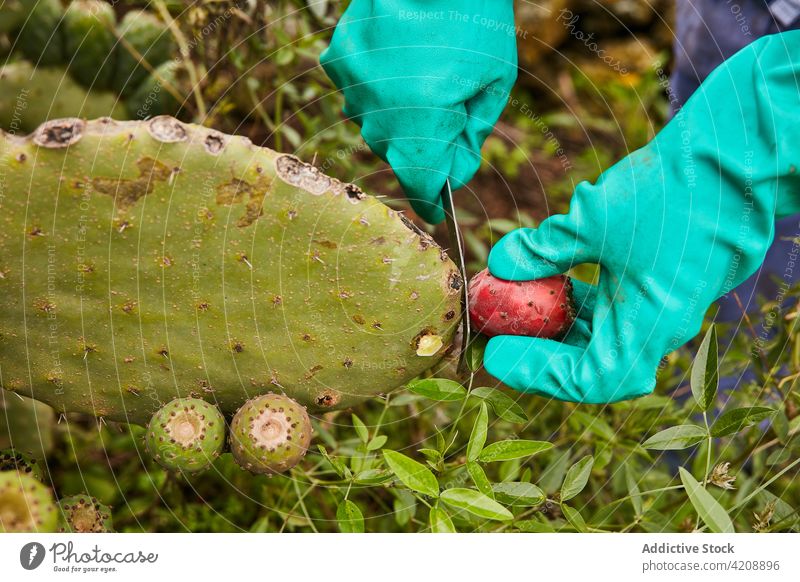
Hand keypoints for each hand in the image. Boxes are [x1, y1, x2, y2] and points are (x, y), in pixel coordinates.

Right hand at [320, 0, 516, 222]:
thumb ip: (472, 136)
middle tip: (448, 110)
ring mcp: (353, 87)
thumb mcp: (495, 81)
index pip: (421, 184)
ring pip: (375, 125)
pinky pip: (357, 94)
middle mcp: (380, 112)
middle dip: (424, 146)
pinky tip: (396, 62)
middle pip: (399, 154)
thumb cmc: (475, 17)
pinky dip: (376, 89)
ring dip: (398, 116)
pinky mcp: (337, 61)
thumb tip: (455, 175)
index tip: (436, 211)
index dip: (430, 201)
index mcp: (423, 122)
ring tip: (422, 75)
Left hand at [483, 32, 799, 402]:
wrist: (738, 156)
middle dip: (543, 350)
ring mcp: (664, 304)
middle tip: (502, 331)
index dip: (537, 372)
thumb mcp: (594, 222)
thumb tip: (502, 262)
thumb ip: (545, 248)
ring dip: (561, 323)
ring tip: (521, 302)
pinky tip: (558, 273)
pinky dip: (583, 298)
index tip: (497, 351)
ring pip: (605, 333)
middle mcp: (659, 326)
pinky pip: (617, 307)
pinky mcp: (663, 281)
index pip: (589, 379)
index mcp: (649, 328)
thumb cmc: (672, 193)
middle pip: (594, 362)